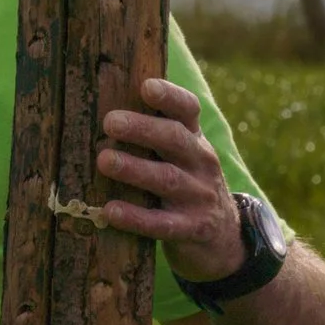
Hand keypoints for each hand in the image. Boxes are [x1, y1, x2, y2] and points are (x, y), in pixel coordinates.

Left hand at [96, 76, 245, 282]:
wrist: (225, 238)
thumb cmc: (184, 184)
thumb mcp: (178, 156)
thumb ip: (152, 134)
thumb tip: (99, 107)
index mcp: (193, 139)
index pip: (188, 110)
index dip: (169, 97)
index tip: (146, 86)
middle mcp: (200, 163)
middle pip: (174, 139)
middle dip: (143, 128)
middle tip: (110, 122)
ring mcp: (199, 196)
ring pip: (167, 179)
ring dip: (135, 169)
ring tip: (104, 160)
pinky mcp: (193, 229)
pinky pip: (163, 224)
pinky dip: (136, 218)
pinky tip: (111, 211)